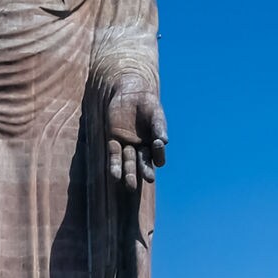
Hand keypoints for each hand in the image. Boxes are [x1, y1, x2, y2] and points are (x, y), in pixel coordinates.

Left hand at [106, 76, 167, 190]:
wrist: (129, 92)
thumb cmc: (146, 103)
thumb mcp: (155, 113)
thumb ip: (158, 126)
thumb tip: (164, 141)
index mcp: (153, 142)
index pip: (157, 154)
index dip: (159, 154)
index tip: (159, 146)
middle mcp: (141, 147)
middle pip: (143, 162)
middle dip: (145, 170)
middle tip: (149, 179)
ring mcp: (127, 145)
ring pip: (128, 162)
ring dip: (128, 173)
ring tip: (129, 186)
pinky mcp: (113, 141)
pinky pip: (114, 155)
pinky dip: (114, 165)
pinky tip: (115, 176)